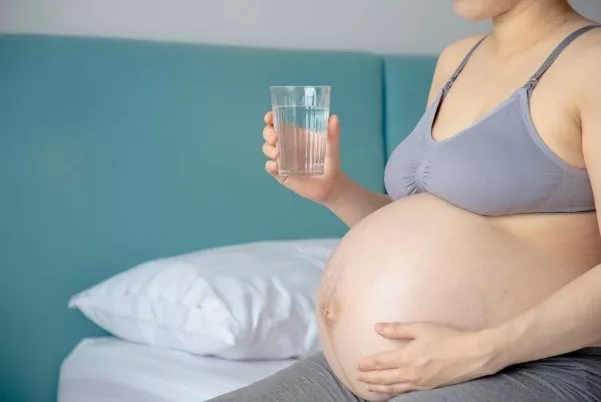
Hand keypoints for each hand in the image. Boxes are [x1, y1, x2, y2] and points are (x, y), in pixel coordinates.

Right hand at [262, 111, 346, 203]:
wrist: (330, 185)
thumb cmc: (330, 162)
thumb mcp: (332, 147)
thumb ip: (333, 134)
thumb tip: (334, 118)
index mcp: (295, 135)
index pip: (278, 123)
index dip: (270, 119)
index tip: (269, 118)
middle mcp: (286, 146)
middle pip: (269, 135)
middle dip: (268, 134)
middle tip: (275, 138)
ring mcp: (282, 160)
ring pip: (267, 150)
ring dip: (268, 149)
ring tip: (277, 154)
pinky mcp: (281, 173)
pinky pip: (270, 168)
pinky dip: (270, 166)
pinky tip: (276, 166)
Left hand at [356, 322, 501, 394]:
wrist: (474, 354)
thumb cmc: (448, 338)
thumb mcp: (421, 328)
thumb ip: (398, 329)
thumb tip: (377, 327)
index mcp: (407, 357)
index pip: (381, 362)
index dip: (367, 363)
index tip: (357, 364)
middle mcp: (411, 373)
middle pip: (384, 377)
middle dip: (369, 377)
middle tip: (357, 377)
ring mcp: (420, 383)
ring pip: (394, 387)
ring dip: (379, 387)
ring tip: (368, 387)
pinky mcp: (429, 387)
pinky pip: (406, 392)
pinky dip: (394, 392)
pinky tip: (392, 391)